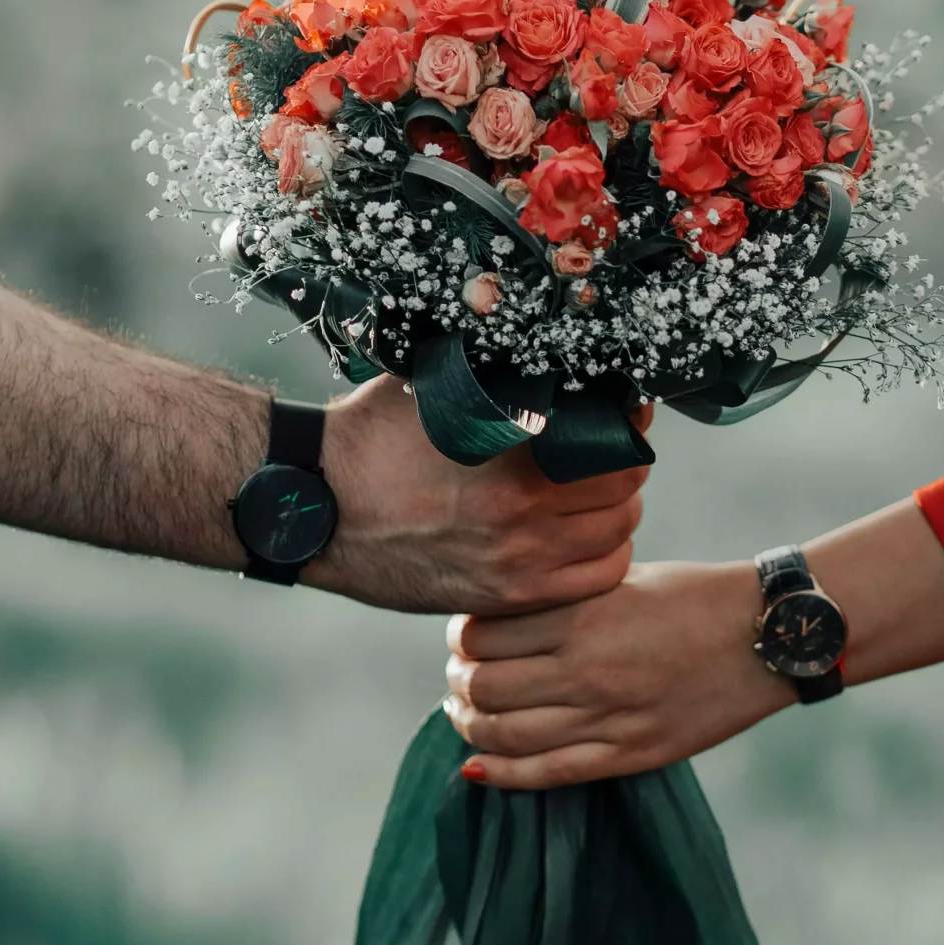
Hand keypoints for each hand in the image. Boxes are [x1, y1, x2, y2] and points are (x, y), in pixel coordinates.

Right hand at [312, 376, 646, 614]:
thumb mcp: (435, 385)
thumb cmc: (370, 437)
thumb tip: (549, 349)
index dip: (627, 421)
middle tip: (606, 454)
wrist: (316, 506)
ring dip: (615, 511)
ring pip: (618, 535)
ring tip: (593, 497)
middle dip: (623, 465)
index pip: (616, 437)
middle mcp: (525, 511)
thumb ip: (498, 374)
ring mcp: (519, 561)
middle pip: (626, 487)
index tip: (622, 412)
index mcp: (514, 451)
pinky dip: (600, 556)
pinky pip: (594, 581)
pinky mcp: (506, 596)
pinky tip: (580, 539)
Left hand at [444, 501, 943, 781]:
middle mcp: (588, 671)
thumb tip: (494, 619)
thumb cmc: (694, 597)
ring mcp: (609, 719)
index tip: (463, 635)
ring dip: (469, 725)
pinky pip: (546, 774)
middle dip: (458, 682)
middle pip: (483, 687)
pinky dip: (500, 772)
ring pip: (503, 735)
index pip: (483, 634)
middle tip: (457, 675)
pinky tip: (479, 762)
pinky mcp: (630, 755)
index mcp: (584, 618)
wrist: (769, 636)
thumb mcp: (622, 581)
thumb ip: (562, 601)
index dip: (461, 636)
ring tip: (467, 713)